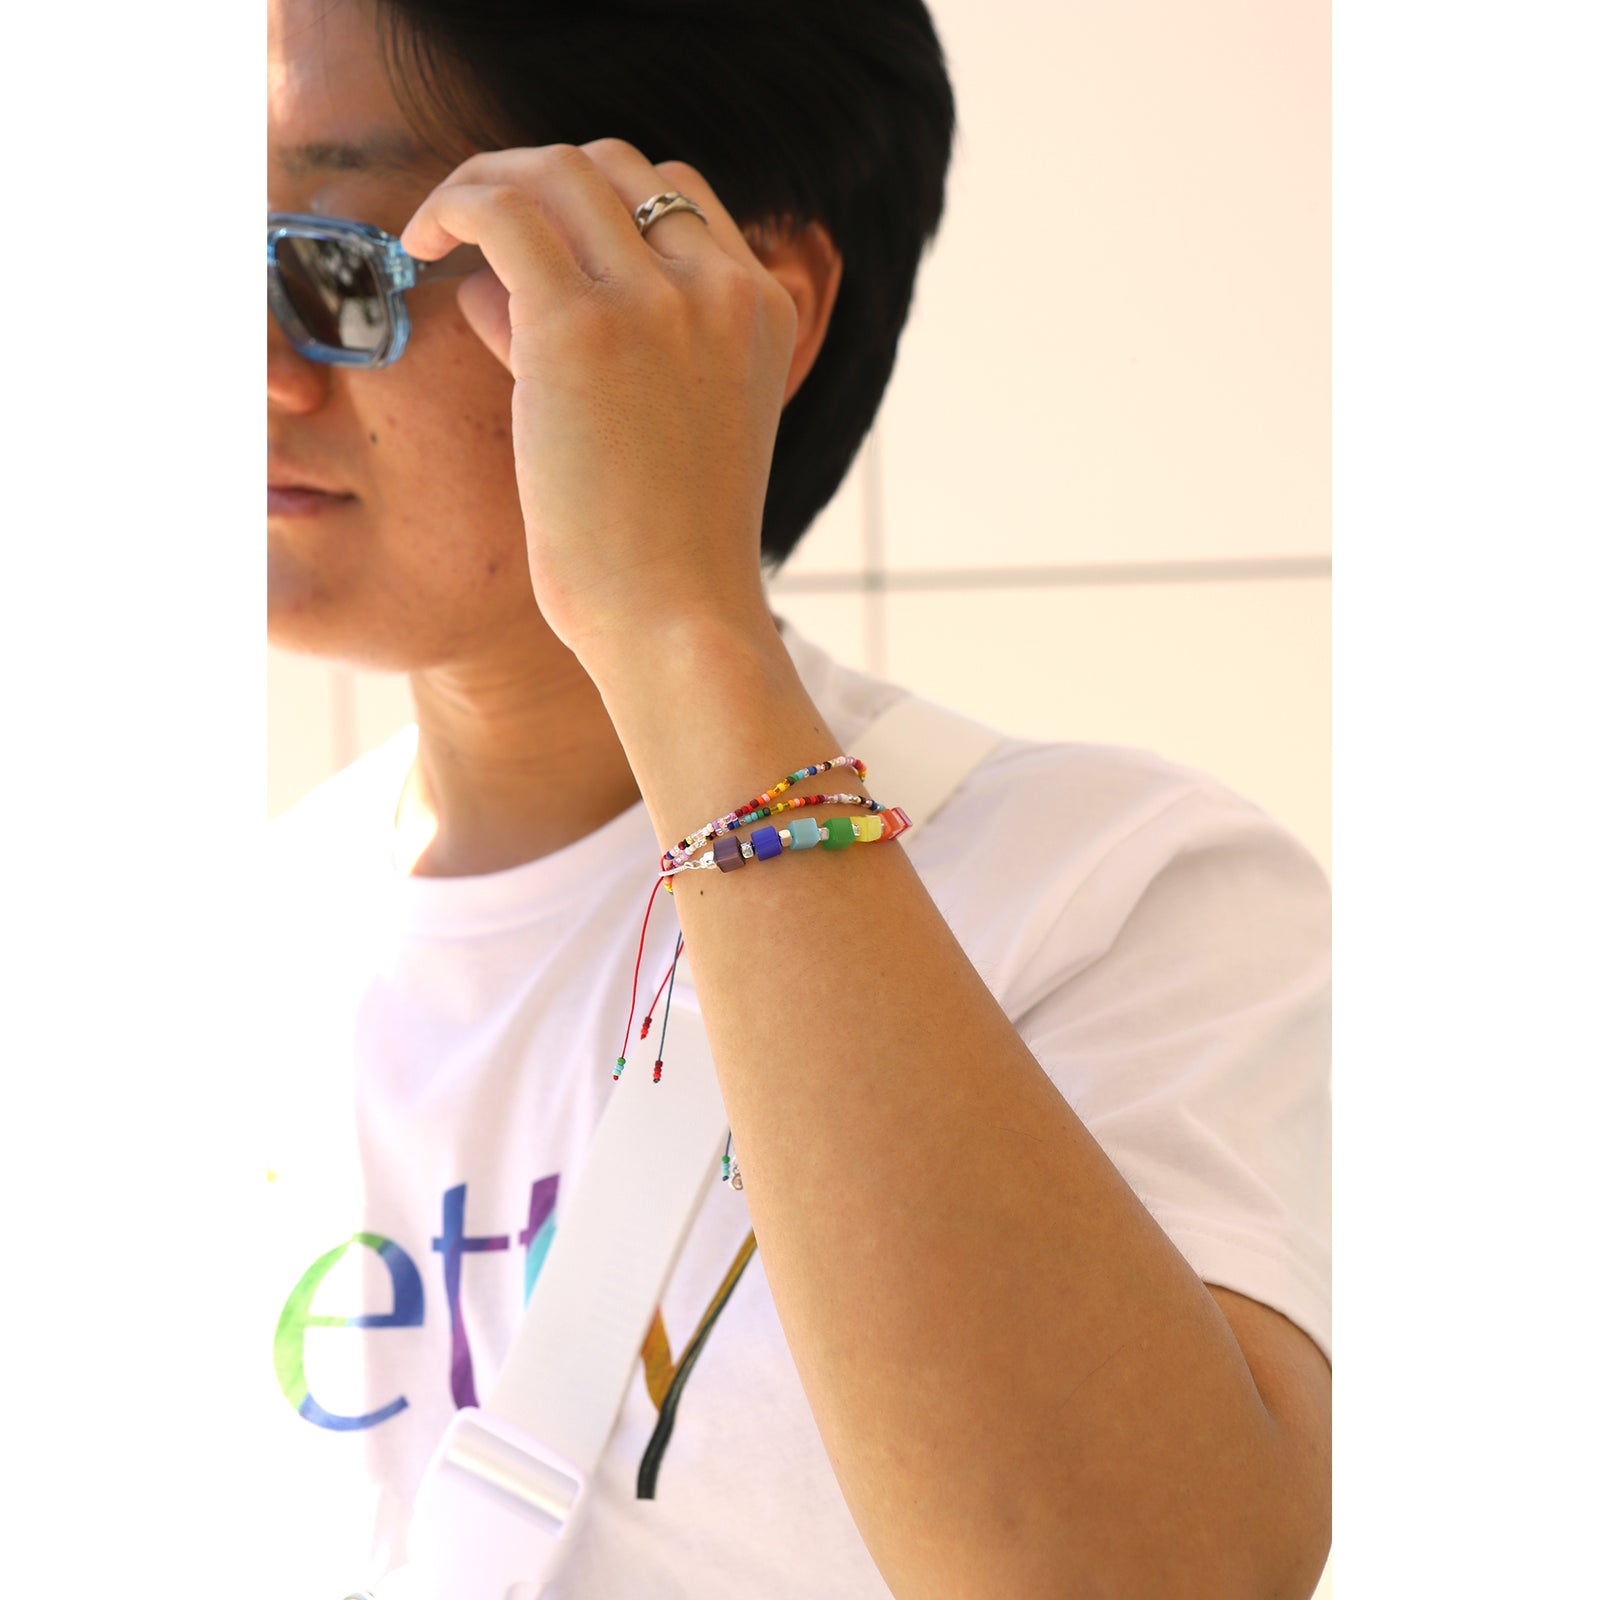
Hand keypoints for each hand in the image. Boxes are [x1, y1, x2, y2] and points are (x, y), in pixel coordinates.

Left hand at [399, 139, 799, 668]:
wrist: (678, 621)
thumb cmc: (665, 553)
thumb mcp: (664, 430)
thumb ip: (604, 350)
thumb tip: (494, 291)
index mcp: (760, 310)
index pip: (678, 198)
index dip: (598, 207)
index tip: (541, 250)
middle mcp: (719, 289)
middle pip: (615, 166)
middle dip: (536, 184)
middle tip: (477, 232)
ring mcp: (657, 301)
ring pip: (556, 170)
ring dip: (485, 184)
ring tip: (436, 230)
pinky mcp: (583, 328)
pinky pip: (502, 212)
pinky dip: (453, 206)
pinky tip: (419, 245)